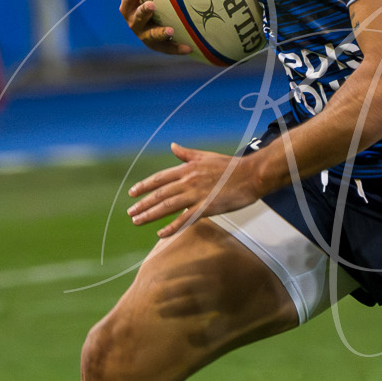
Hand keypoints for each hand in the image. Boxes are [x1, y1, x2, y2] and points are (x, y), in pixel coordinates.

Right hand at [119, 0, 190, 54]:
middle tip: (151, 5)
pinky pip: (167, 49)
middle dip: (142, 11)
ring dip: (158, 32)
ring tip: (170, 30)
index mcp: (130, 2)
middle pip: (134, 15)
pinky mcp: (157, 46)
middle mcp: (133, 19)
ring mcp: (144, 34)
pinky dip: (176, 48)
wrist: (156, 24)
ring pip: (149, 35)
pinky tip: (188, 48)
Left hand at [127, 142, 266, 237]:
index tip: (132, 193)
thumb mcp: (205, 156)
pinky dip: (172, 227)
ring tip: (137, 221)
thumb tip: (173, 146)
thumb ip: (186, 154)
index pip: (159, 178)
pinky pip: (185, 219)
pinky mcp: (206, 207)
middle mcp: (188, 181)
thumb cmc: (231, 166)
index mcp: (187, 169)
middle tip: (130, 212)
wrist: (251, 175)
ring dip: (150, 214)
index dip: (144, 186)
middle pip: (159, 194)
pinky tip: (161, 234)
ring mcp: (196, 195)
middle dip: (142, 203)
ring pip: (167, 206)